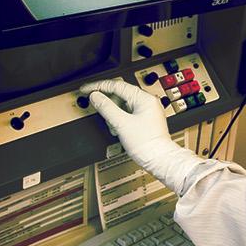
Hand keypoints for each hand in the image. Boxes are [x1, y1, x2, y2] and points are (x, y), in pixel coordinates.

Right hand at [82, 79, 209, 193]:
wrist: (159, 160)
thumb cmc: (147, 144)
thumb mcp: (121, 123)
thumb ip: (106, 108)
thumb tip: (95, 96)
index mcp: (143, 98)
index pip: (116, 85)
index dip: (98, 86)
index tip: (86, 89)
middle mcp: (146, 102)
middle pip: (119, 96)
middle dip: (108, 106)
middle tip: (99, 111)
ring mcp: (146, 111)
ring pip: (121, 106)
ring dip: (113, 116)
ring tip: (114, 127)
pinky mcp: (144, 120)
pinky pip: (127, 114)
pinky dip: (119, 121)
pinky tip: (119, 130)